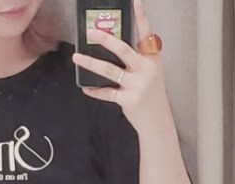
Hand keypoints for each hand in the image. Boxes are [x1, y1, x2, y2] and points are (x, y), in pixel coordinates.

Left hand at [72, 0, 169, 132]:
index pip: (146, 34)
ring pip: (109, 70)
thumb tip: (114, 47)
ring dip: (90, 63)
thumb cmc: (151, 95)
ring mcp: (137, 85)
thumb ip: (137, 59)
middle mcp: (145, 69)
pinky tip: (85, 87)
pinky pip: (106, 92)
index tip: (135, 1)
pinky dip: (94, 90)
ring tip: (76, 57)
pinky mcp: (127, 100)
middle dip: (105, 39)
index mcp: (152, 59)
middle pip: (122, 49)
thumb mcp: (151, 73)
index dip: (141, 17)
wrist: (157, 122)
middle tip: (90, 31)